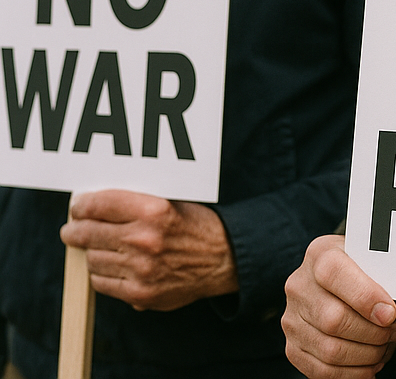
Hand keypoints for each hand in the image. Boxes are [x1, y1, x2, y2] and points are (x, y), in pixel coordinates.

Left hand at [60, 189, 238, 310]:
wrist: (224, 259)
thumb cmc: (197, 226)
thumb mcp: (171, 202)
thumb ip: (135, 204)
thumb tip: (95, 206)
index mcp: (154, 210)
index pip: (100, 204)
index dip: (83, 204)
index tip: (78, 206)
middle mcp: (144, 239)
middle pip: (89, 233)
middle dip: (76, 229)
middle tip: (71, 229)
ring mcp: (140, 269)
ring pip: (93, 259)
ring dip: (92, 252)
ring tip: (97, 247)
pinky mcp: (140, 293)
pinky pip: (103, 283)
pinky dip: (102, 273)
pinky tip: (110, 265)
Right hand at [282, 234, 395, 377]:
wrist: (337, 282)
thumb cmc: (363, 270)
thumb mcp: (374, 261)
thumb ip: (385, 279)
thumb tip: (395, 313)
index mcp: (320, 254)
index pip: (334, 273)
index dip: (365, 296)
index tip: (390, 313)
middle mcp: (300, 286)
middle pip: (333, 319)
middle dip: (373, 333)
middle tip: (395, 331)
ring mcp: (292, 319)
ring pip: (330, 350)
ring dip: (367, 356)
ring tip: (385, 347)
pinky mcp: (293, 348)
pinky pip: (323, 372)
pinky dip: (353, 374)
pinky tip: (371, 365)